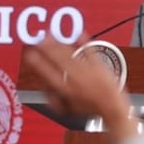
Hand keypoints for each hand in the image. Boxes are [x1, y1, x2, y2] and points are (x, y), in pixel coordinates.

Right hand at [22, 39, 136, 142]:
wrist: (113, 107)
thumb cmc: (90, 109)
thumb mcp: (67, 109)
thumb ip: (53, 99)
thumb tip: (44, 87)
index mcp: (66, 90)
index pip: (48, 74)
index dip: (38, 64)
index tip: (30, 55)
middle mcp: (76, 79)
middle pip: (58, 60)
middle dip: (46, 49)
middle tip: (38, 41)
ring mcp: (88, 71)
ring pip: (70, 54)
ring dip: (58, 44)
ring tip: (49, 35)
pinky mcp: (99, 66)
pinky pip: (91, 51)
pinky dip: (84, 42)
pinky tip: (79, 33)